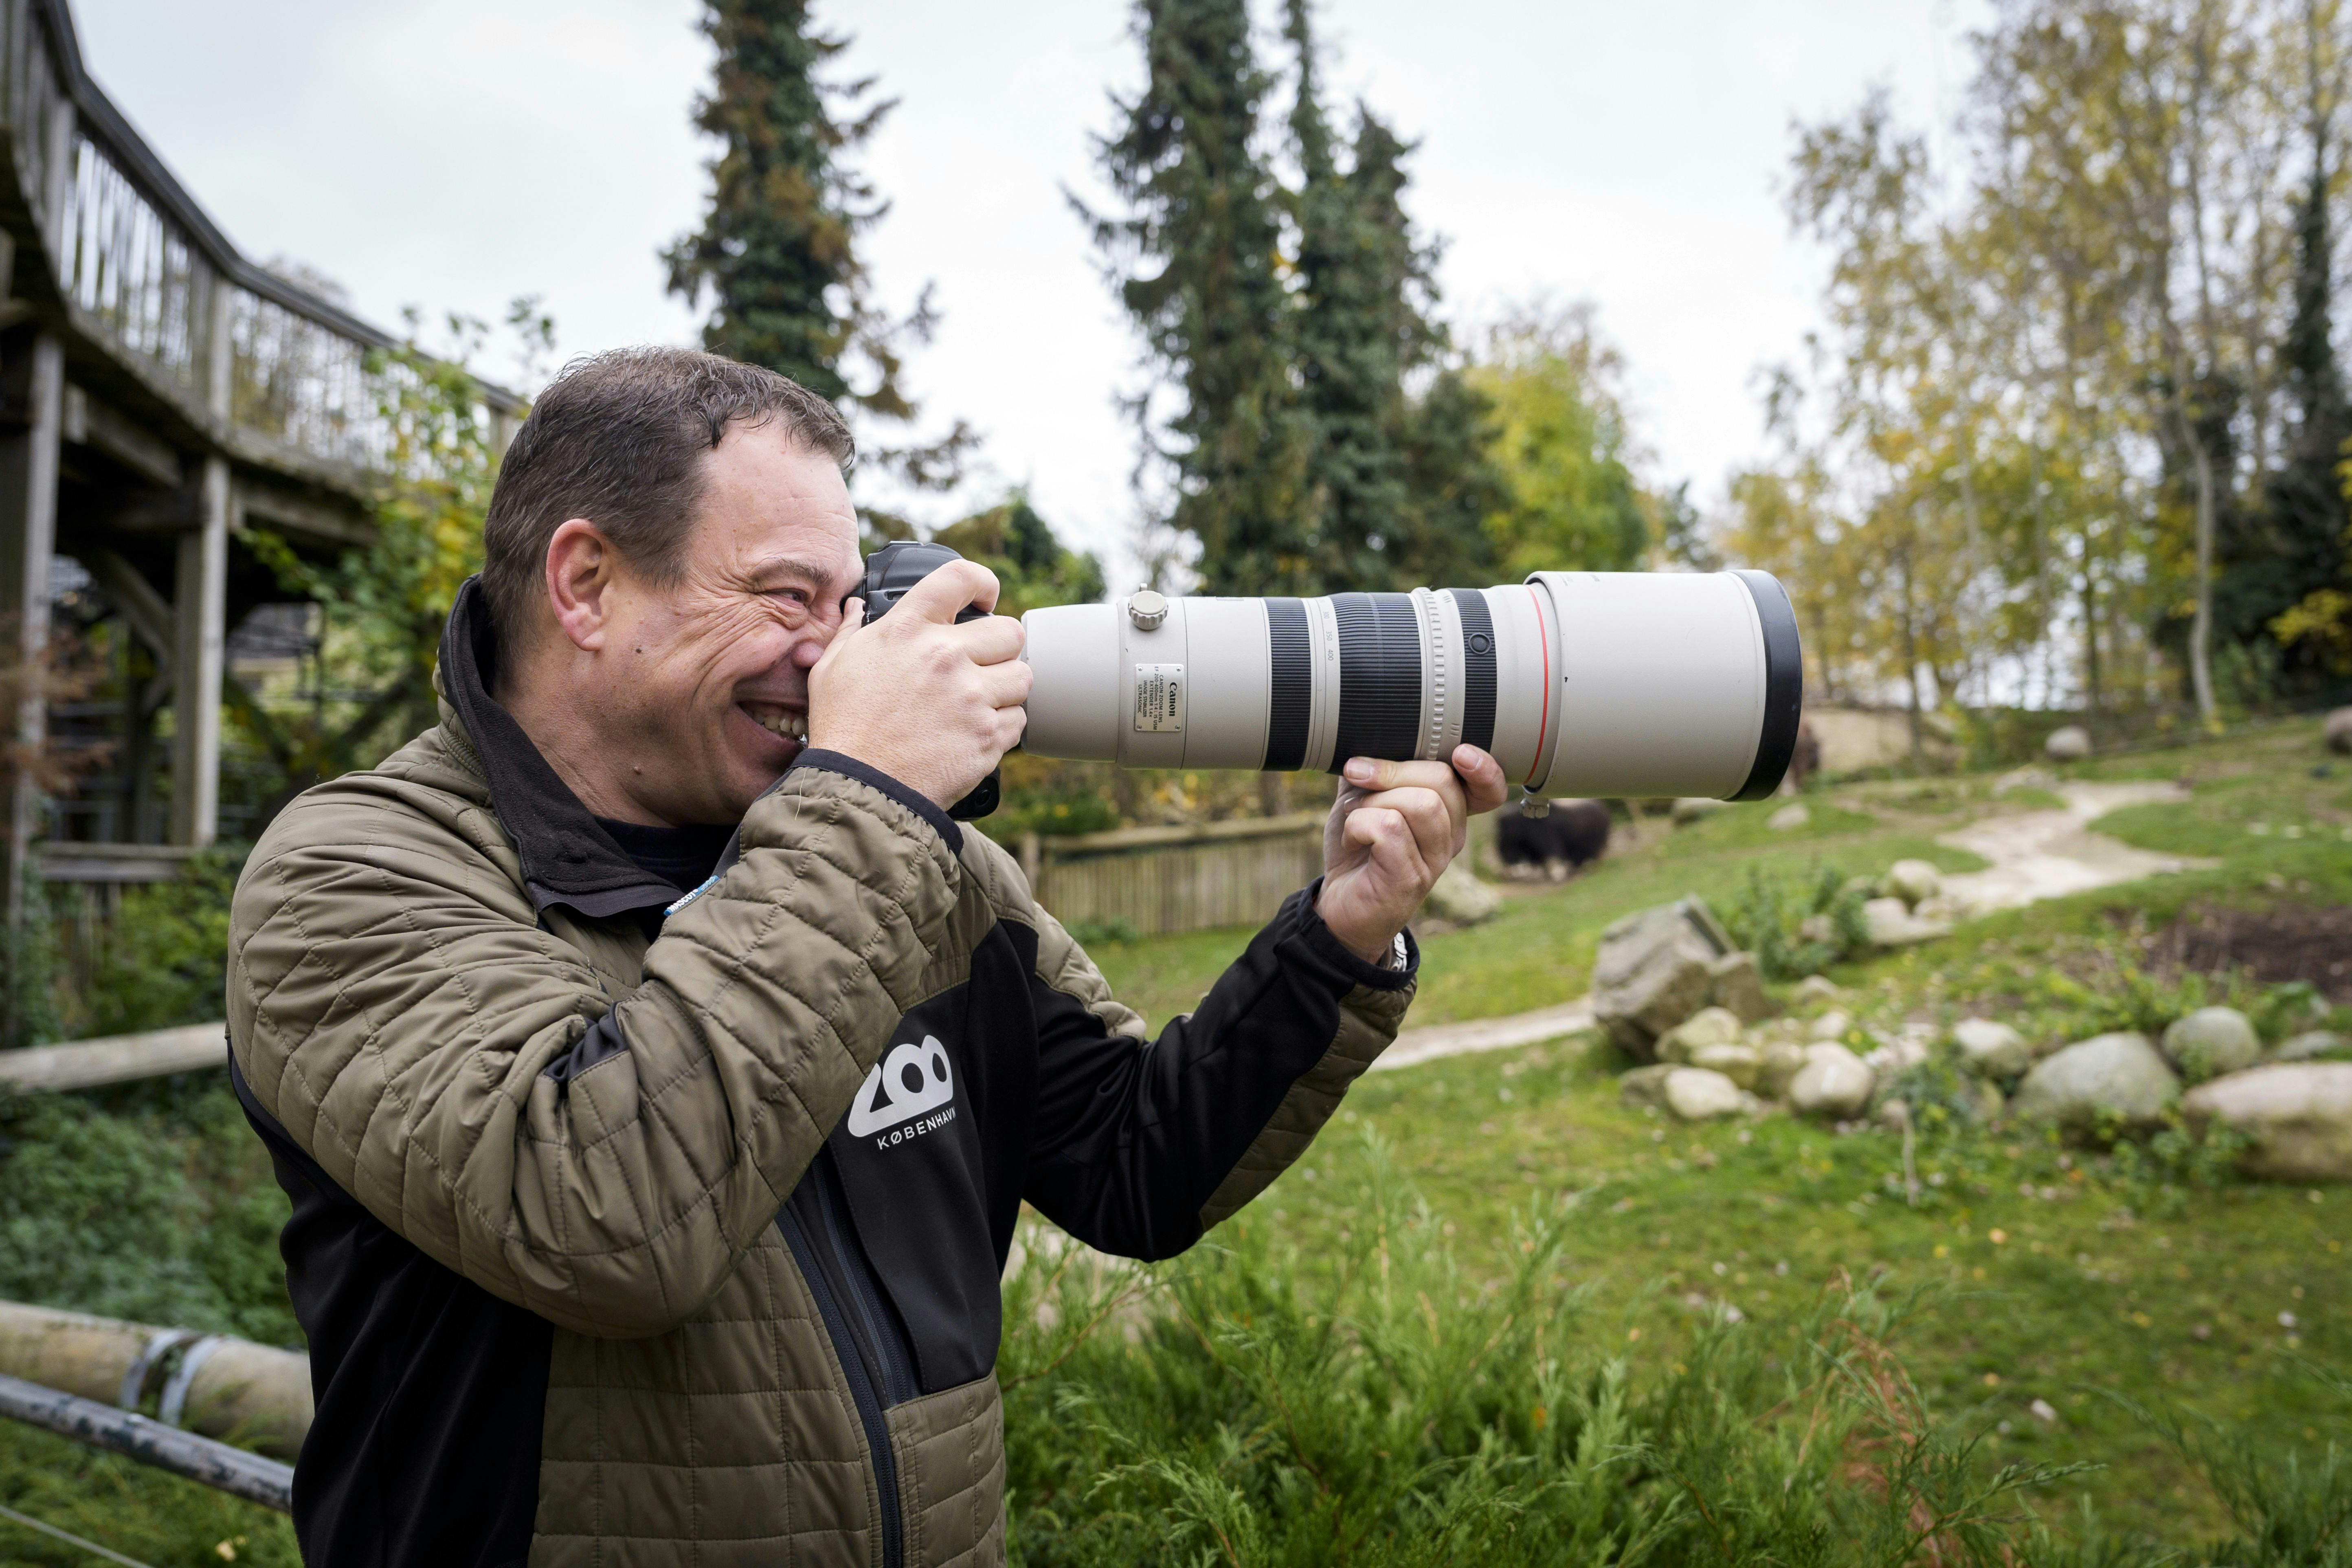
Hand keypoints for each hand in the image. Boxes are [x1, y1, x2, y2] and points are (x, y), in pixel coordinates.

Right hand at [806, 559, 1031, 806]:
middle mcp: (945, 656)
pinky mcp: (988, 736)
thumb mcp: (832, 668)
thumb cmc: (843, 729)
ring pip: (1023, 676)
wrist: (859, 789)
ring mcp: (972, 697)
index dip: (983, 583)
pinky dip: (1004, 726)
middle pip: (1010, 631)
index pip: (960, 578)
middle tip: (982, 664)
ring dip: (1007, 688)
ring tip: (980, 702)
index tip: (986, 599)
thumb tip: (857, 606)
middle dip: (1000, 646)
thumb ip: (851, 630)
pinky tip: (975, 732)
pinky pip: (1019, 720)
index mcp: (908, 630)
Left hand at [1314, 746, 1510, 964]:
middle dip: (1392, 770)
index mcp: (1448, 813)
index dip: (1485, 768)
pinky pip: (1390, 828)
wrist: (1339, 903)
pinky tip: (1352, 838)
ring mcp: (1435, 861)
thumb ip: (1375, 766)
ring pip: (1421, 803)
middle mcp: (1451, 837)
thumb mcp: (1364, 797)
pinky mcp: (1411, 879)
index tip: (1461, 753)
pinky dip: (1359, 824)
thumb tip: (1370, 737)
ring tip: (1354, 816)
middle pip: (1443, 781)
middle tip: (1358, 777)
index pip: (1490, 790)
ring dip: (1373, 800)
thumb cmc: (1357, 847)